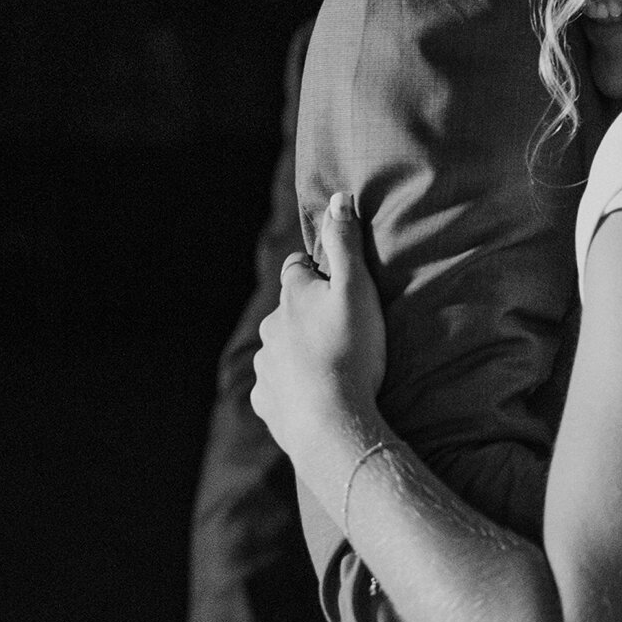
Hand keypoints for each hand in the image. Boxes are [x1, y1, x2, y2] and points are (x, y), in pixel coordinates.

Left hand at [252, 192, 387, 467]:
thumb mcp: (357, 289)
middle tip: (339, 331)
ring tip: (329, 370)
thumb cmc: (351, 352)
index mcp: (292, 296)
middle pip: (286, 312)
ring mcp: (264, 367)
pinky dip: (291, 391)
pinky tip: (313, 400)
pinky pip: (276, 390)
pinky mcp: (265, 403)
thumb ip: (346, 244)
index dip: (316, 272)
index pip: (297, 268)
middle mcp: (269, 327)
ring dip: (298, 354)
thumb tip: (338, 198)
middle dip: (305, 316)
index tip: (335, 284)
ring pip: (279, 350)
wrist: (333, 423)